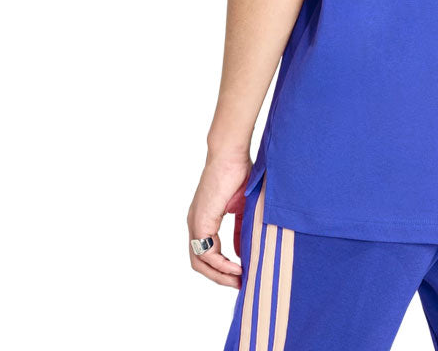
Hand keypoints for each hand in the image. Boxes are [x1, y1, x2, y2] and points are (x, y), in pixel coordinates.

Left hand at [187, 151, 251, 286]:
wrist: (231, 153)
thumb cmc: (238, 172)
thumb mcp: (241, 208)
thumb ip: (239, 230)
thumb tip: (242, 254)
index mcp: (203, 220)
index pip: (206, 253)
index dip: (221, 268)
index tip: (240, 275)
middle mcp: (194, 223)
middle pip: (199, 263)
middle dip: (219, 277)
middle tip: (239, 284)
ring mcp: (195, 223)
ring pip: (199, 261)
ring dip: (219, 274)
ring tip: (239, 279)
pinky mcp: (201, 220)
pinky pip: (206, 252)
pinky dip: (221, 263)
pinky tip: (237, 266)